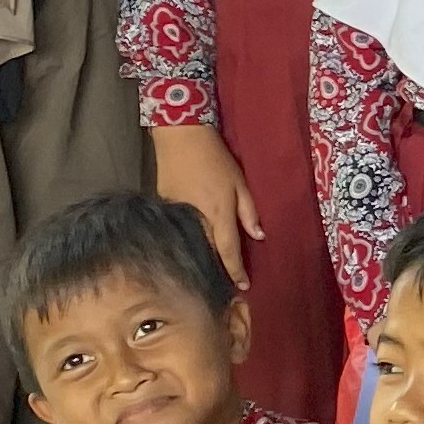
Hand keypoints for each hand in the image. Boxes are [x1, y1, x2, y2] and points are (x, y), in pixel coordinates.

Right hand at [148, 122, 264, 285]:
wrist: (180, 137)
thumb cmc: (215, 158)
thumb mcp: (240, 182)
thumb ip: (249, 211)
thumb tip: (259, 236)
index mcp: (218, 214)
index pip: (228, 251)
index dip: (236, 271)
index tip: (243, 286)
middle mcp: (197, 220)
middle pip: (208, 253)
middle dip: (219, 270)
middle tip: (229, 286)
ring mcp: (177, 215)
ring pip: (192, 245)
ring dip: (203, 259)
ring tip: (212, 273)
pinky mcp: (164, 208)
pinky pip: (179, 232)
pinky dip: (188, 242)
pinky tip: (193, 249)